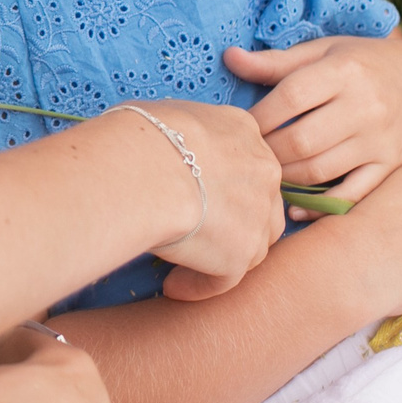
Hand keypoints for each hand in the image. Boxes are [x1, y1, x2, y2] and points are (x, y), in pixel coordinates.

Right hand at [120, 100, 284, 301]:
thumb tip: (158, 146)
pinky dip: (199, 285)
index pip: (244, 160)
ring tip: (184, 265)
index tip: (196, 193)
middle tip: (198, 232)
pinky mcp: (242, 254)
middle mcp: (263, 170)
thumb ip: (178, 133)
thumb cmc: (138, 135)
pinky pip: (224, 279)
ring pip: (251, 244)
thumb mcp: (162, 115)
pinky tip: (174, 288)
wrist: (144, 168)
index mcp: (243, 131)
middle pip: (259, 203)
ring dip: (222, 257)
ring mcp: (257, 215)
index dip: (222, 180)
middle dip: (233, 221)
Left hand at [226, 33, 401, 210]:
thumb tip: (229, 57)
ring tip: (266, 173)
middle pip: (302, 140)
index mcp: (345, 72)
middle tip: (249, 155)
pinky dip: (319, 206)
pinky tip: (295, 206)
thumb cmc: (362, 63)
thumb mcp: (324, 51)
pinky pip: (351, 196)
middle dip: (268, 151)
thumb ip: (277, 61)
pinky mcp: (389, 167)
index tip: (242, 125)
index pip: (292, 96)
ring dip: (285, 177)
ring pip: (321, 171)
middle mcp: (366, 107)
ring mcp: (379, 142)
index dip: (259, 115)